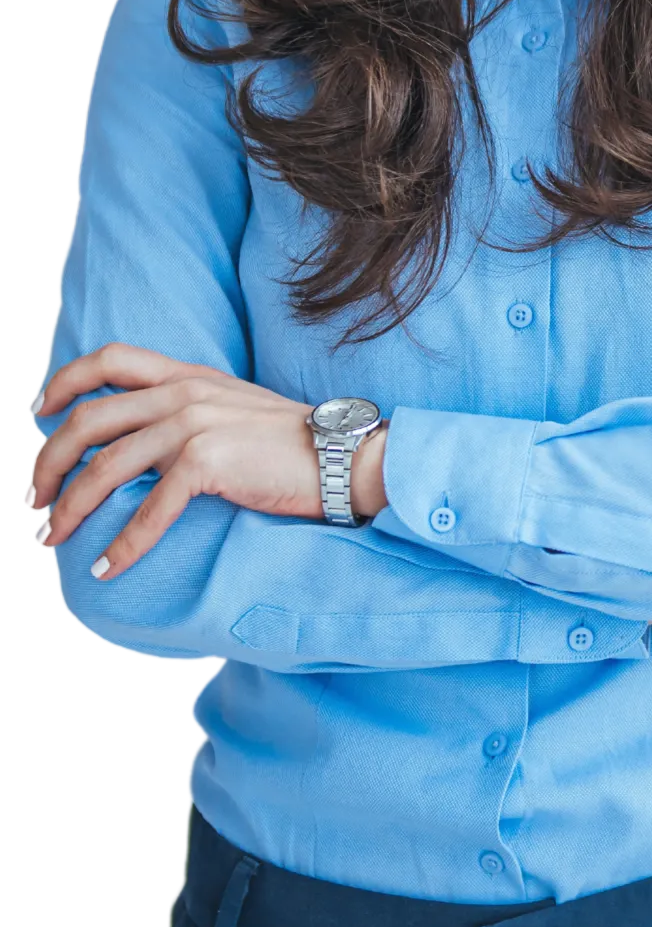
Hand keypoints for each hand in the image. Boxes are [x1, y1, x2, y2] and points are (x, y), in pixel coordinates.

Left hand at [28, 343, 322, 577]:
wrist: (343, 456)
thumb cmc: (291, 443)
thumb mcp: (232, 408)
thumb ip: (190, 411)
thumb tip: (144, 443)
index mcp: (188, 374)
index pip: (110, 359)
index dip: (66, 382)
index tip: (38, 413)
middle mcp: (185, 391)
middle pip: (90, 418)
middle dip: (49, 461)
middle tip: (33, 500)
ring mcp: (196, 423)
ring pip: (106, 465)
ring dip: (71, 507)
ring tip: (52, 539)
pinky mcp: (210, 461)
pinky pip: (150, 508)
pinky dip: (123, 543)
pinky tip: (106, 568)